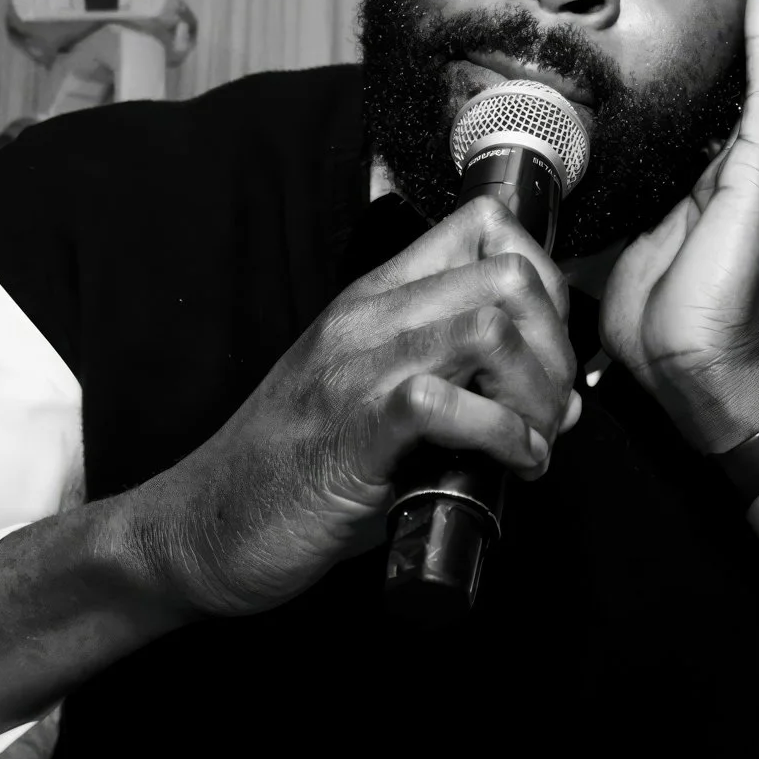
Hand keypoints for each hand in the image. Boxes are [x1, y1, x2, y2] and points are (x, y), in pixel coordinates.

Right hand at [136, 195, 577, 616]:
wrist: (202, 530)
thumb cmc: (296, 476)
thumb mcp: (379, 406)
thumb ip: (459, 388)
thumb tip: (556, 403)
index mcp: (374, 301)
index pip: (485, 228)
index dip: (545, 285)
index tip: (548, 351)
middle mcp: (367, 319)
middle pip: (508, 275)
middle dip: (556, 346)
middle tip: (551, 410)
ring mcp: (355, 370)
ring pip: (490, 327)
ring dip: (537, 392)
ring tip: (534, 441)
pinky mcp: (352, 431)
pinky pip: (446, 403)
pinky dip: (505, 437)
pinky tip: (512, 466)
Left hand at [603, 0, 758, 452]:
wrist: (687, 365)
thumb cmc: (658, 321)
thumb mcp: (625, 239)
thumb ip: (621, 199)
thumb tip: (580, 176)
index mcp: (712, 179)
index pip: (730, 96)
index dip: (737, 47)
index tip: (738, 0)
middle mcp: (742, 167)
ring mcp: (755, 169)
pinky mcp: (757, 176)